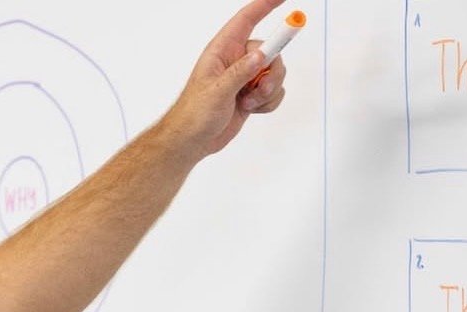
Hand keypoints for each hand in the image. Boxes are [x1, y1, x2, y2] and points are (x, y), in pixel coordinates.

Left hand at [163, 0, 289, 159]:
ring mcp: (244, 79)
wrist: (192, 142)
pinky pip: (274, 91)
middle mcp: (236, 61)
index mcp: (222, 51)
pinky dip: (268, 102)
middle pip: (270, 51)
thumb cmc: (194, 115)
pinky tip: (252, 110)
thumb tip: (261, 56)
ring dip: (269, 90)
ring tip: (249, 103)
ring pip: (275, 72)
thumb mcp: (216, 92)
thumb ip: (239, 73)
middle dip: (272, 71)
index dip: (265, 5)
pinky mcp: (251, 95)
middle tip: (260, 88)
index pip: (247, 19)